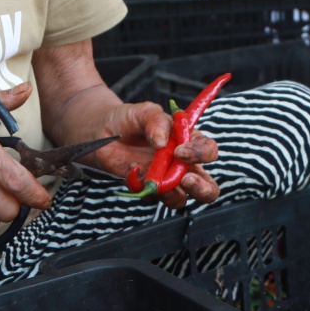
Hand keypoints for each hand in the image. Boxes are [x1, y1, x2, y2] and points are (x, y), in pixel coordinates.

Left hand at [83, 100, 221, 208]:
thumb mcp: (144, 111)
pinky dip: (144, 189)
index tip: (180, 151)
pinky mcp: (147, 190)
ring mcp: (165, 180)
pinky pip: (152, 198)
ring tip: (159, 183)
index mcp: (188, 142)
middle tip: (186, 180)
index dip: (200, 153)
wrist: (102, 132)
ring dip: (174, 194)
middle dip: (203, 187)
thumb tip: (162, 141)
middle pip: (207, 185)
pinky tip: (133, 171)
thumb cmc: (129, 119)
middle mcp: (181, 165)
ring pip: (183, 199)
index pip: (208, 151)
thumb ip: (156, 121)